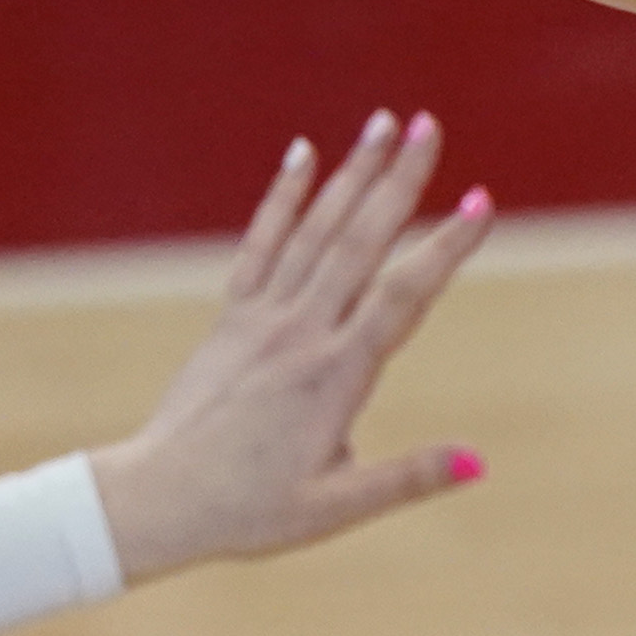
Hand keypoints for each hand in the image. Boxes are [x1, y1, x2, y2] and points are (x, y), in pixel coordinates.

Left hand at [90, 112, 492, 583]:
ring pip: (315, 231)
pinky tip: (305, 154)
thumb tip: (478, 463)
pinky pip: (261, 245)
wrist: (153, 500)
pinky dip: (284, 197)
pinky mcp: (232, 319)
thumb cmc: (246, 513)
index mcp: (334, 378)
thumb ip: (406, 479)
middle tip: (429, 125)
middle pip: (359, 242)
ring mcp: (262, 319)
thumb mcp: (334, 509)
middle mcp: (299, 334)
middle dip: (399, 180)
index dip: (446, 247)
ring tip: (384, 122)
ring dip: (353, 173)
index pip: (402, 297)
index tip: (482, 201)